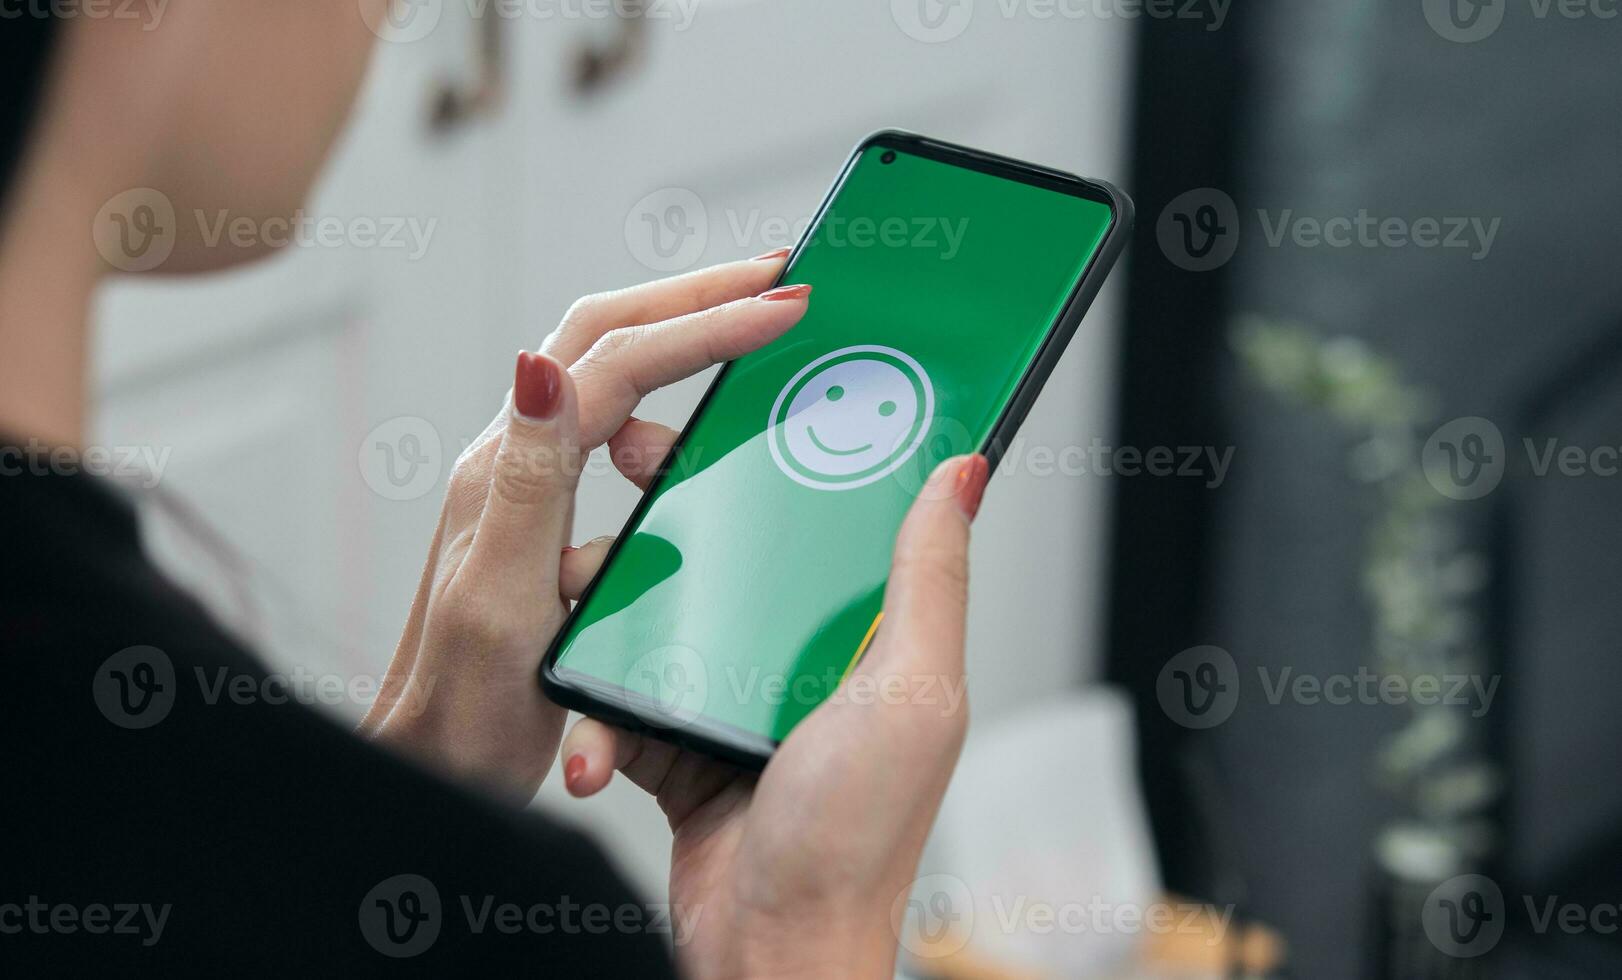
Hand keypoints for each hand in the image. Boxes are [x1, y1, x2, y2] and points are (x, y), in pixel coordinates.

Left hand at [358, 254, 811, 802]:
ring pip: (612, 374)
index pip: (616, 364)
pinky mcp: (547, 518)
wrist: (430, 767)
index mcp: (508, 473)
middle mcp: (512, 461)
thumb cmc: (464, 711)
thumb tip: (541, 367)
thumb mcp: (500, 602)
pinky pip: (613, 429)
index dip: (704, 325)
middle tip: (779, 277)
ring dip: (684, 333)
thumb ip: (526, 485)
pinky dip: (671, 398)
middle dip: (696, 294)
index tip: (783, 309)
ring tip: (756, 322)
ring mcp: (528, 485)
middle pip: (608, 336)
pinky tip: (710, 416)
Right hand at [559, 453, 990, 978]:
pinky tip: (591, 728)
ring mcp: (731, 702)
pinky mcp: (673, 744)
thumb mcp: (909, 695)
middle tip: (631, 465)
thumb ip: (929, 581)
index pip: (827, 521)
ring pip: (662, 613)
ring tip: (579, 585)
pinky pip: (621, 693)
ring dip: (616, 599)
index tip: (734, 401)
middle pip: (731, 553)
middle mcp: (799, 662)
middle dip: (676, 507)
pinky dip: (596, 705)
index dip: (786, 456)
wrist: (767, 956)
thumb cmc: (854, 843)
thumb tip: (964, 470)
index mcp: (866, 641)